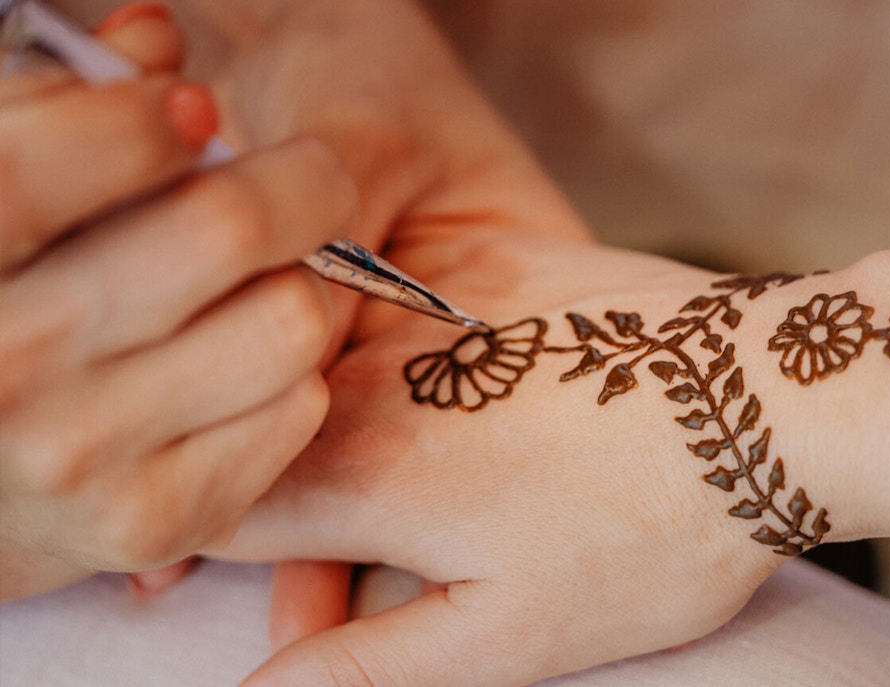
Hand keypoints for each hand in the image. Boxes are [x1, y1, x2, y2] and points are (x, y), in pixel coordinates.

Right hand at [0, 4, 356, 599]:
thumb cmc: (0, 300)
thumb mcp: (1, 189)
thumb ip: (64, 102)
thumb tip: (160, 36)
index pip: (71, 151)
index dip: (152, 115)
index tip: (190, 114)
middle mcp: (5, 364)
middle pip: (231, 225)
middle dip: (297, 181)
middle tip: (303, 181)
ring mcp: (85, 455)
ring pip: (293, 321)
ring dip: (296, 288)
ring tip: (257, 286)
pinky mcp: (160, 519)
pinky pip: (300, 409)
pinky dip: (289, 377)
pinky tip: (235, 370)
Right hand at [222, 231, 805, 686]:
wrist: (781, 399)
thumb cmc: (657, 531)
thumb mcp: (511, 633)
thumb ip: (364, 666)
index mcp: (363, 471)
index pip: (216, 506)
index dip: (225, 553)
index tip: (279, 580)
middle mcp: (375, 370)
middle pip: (269, 432)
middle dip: (293, 497)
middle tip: (396, 551)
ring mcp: (433, 301)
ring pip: (329, 366)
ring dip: (348, 427)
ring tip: (465, 481)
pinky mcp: (492, 260)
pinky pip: (400, 305)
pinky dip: (408, 357)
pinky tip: (489, 396)